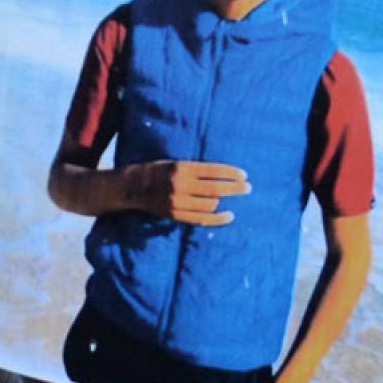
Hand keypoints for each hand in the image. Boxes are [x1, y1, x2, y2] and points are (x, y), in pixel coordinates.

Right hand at [124, 159, 249, 226]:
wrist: (134, 187)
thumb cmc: (160, 171)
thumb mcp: (176, 163)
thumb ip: (197, 169)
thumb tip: (225, 175)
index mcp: (181, 168)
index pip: (213, 170)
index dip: (231, 173)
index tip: (244, 174)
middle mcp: (180, 185)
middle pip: (215, 188)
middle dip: (235, 188)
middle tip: (248, 187)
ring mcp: (177, 202)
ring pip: (211, 204)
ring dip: (225, 201)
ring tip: (233, 197)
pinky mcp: (176, 215)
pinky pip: (202, 219)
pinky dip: (218, 219)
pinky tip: (230, 215)